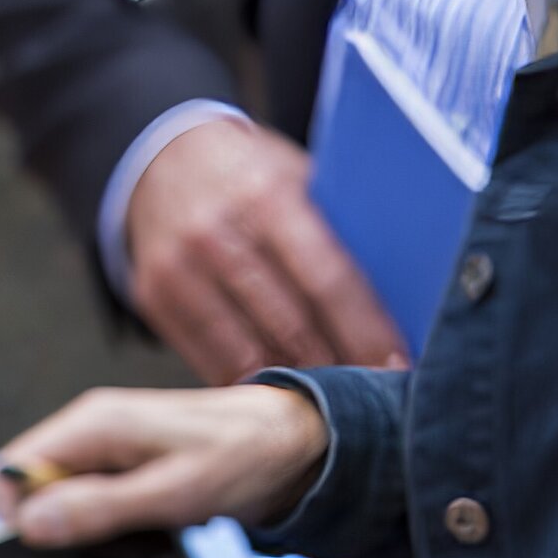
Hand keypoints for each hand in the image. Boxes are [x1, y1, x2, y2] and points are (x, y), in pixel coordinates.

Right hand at [0, 382, 330, 544]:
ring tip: (136, 535)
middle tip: (109, 543)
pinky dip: (108, 521)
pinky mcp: (124, 463)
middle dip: (53, 523)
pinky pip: (90, 497)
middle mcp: (87, 428)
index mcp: (90, 425)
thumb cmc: (240, 461)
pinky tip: (145, 528)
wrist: (297, 442)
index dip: (17, 514)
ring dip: (85, 525)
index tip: (59, 546)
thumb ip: (100, 508)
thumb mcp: (173, 493)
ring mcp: (105, 445)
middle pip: (29, 484)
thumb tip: (25, 524)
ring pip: (59, 495)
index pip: (8, 469)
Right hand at [122, 117, 407, 379]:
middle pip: (291, 327)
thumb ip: (339, 232)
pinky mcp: (153, 296)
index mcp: (265, 196)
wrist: (162, 157)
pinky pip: (211, 361)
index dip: (366, 331)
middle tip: (375, 396)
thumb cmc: (252, 174)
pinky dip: (252, 381)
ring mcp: (177, 269)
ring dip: (298, 383)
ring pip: (250, 355)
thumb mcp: (297, 178)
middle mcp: (215, 234)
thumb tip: (404, 302)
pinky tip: (282, 388)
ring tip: (333, 400)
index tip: (399, 369)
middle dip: (340, 368)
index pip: (327, 279)